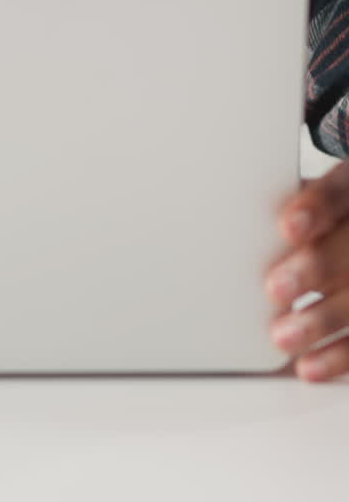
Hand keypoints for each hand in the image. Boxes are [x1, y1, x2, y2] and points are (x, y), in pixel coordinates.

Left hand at [265, 157, 348, 380]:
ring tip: (283, 337)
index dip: (316, 209)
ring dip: (321, 320)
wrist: (347, 224)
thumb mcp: (306, 198)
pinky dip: (337, 356)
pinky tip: (308, 365)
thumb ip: (280, 205)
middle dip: (315, 268)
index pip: (338, 193)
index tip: (287, 227)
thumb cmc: (319, 216)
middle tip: (275, 288)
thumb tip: (222, 215)